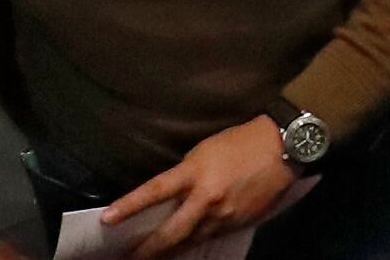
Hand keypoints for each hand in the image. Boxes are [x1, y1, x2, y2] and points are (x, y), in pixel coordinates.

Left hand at [97, 118, 294, 258]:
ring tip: (152, 258)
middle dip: (147, 250)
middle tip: (128, 259)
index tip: (106, 220)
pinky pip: (211, 237)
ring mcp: (224, 215)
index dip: (129, 206)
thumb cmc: (240, 141)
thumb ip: (185, 175)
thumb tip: (169, 197)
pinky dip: (195, 242)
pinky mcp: (239, 224)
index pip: (154, 191)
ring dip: (169, 251)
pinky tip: (186, 248)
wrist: (283, 147)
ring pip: (190, 241)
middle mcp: (207, 198)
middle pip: (170, 232)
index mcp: (195, 172)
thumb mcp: (204, 151)